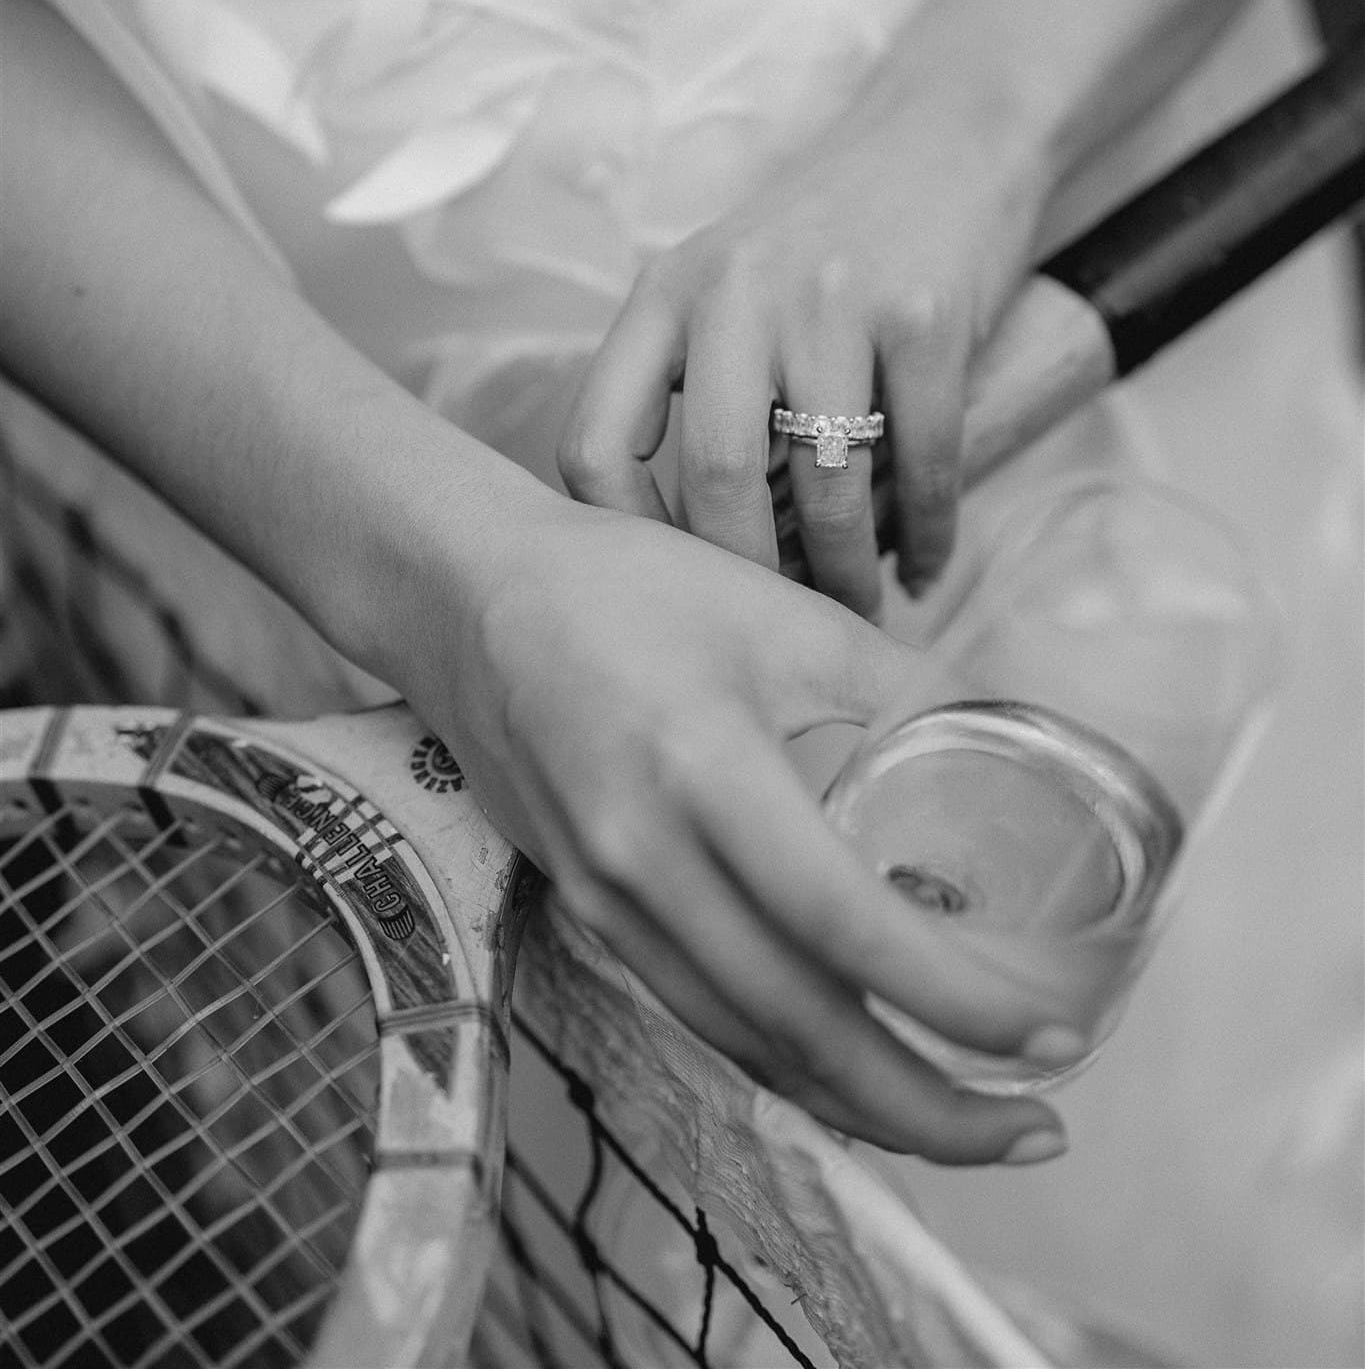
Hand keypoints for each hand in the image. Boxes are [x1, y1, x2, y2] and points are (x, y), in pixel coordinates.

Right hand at [412, 495, 1072, 1162]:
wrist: (466, 598)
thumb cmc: (631, 588)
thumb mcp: (785, 615)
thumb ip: (907, 686)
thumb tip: (1018, 742)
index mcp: (704, 767)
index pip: (842, 923)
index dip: (952, 998)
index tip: (1052, 1037)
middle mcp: (645, 859)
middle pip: (799, 1028)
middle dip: (930, 1107)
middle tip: (1038, 1130)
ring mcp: (605, 901)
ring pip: (748, 1044)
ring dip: (865, 1106)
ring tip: (972, 1121)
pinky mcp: (584, 915)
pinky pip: (701, 1015)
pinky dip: (790, 1062)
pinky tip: (856, 1069)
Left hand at [559, 42, 1051, 614]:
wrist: (948, 133)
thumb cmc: (827, 237)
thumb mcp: (725, 283)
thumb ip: (688, 380)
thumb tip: (681, 548)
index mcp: (666, 295)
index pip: (596, 441)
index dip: (621, 537)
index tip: (667, 588)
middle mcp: (736, 293)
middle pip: (714, 479)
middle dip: (750, 577)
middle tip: (774, 626)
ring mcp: (833, 300)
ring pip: (828, 483)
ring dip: (848, 572)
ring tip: (858, 611)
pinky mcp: (926, 312)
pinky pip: (924, 458)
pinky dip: (929, 531)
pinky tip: (929, 566)